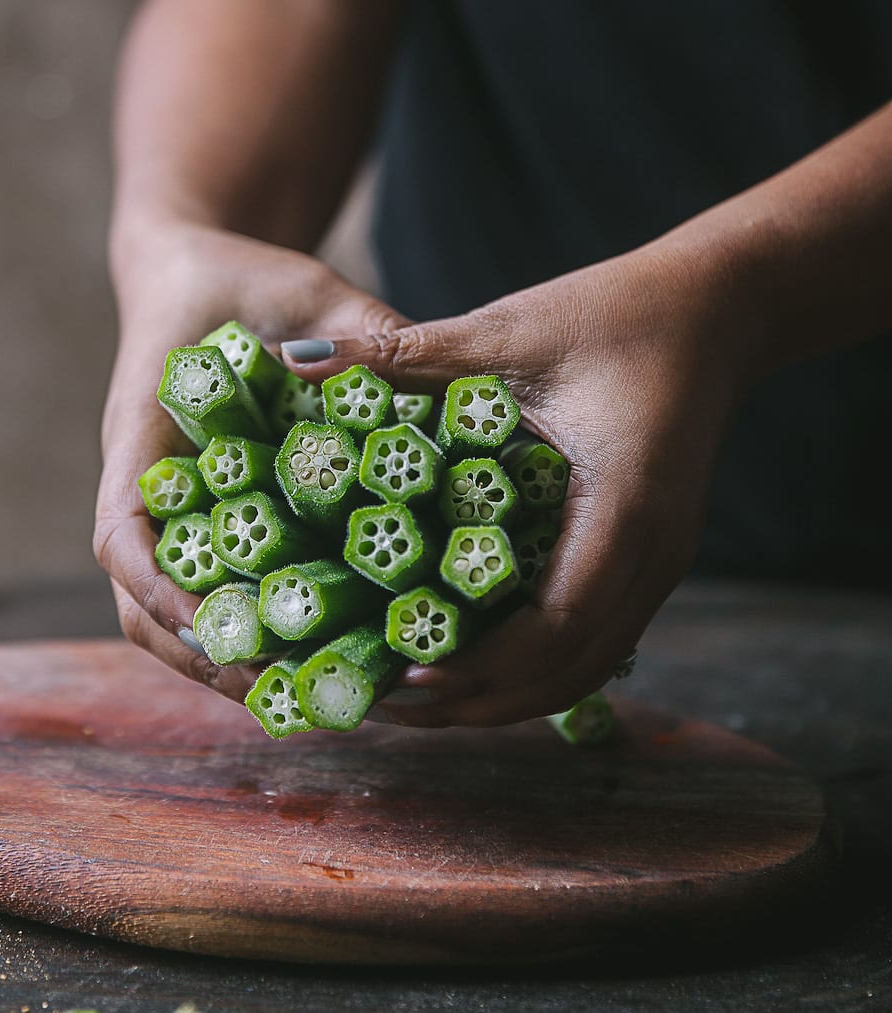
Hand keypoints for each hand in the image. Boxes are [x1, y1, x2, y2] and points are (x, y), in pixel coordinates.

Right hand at [94, 221, 405, 697]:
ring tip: (314, 697)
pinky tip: (320, 661)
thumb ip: (357, 329)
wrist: (199, 270)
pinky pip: (213, 600)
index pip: (121, 536)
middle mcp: (146, 489)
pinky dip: (252, 640)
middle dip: (210, 659)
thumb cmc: (243, 275)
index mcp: (144, 435)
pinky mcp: (208, 528)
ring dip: (229, 666)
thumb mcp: (305, 287)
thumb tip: (430, 383)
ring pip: (169, 623)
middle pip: (141, 609)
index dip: (162, 594)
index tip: (221, 629)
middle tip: (293, 692)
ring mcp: (173, 516)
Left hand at [282, 243, 752, 726]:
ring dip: (504, 695)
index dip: (478, 665)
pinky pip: (591, 641)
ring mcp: (657, 567)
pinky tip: (467, 657)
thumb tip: (294, 359)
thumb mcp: (508, 331)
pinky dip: (530, 665)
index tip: (400, 675)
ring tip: (415, 697)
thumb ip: (406, 352)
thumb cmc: (617, 314)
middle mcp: (651, 556)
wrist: (719, 310)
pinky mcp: (647, 563)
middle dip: (478, 701)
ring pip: (583, 669)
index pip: (554, 626)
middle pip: (567, 671)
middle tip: (387, 702)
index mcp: (622, 508)